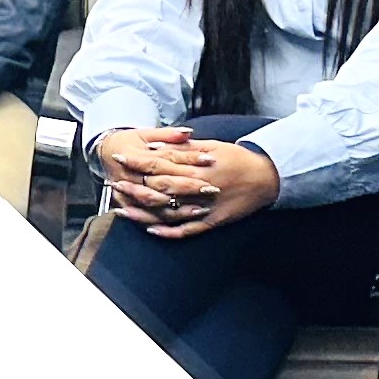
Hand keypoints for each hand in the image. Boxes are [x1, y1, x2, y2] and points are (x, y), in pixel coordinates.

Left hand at [98, 129, 277, 235]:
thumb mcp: (211, 146)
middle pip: (158, 189)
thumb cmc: (237, 158)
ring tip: (121, 210)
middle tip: (112, 184)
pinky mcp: (212, 221)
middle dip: (133, 187)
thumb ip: (182, 148)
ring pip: (168, 213)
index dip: (137, 161)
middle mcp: (197, 188)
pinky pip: (187, 230)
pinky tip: (151, 230)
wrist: (266, 177)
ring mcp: (204, 208)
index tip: (119, 157)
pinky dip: (168, 232)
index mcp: (196, 167)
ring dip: (144, 212)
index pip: (159, 164)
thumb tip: (155, 147)